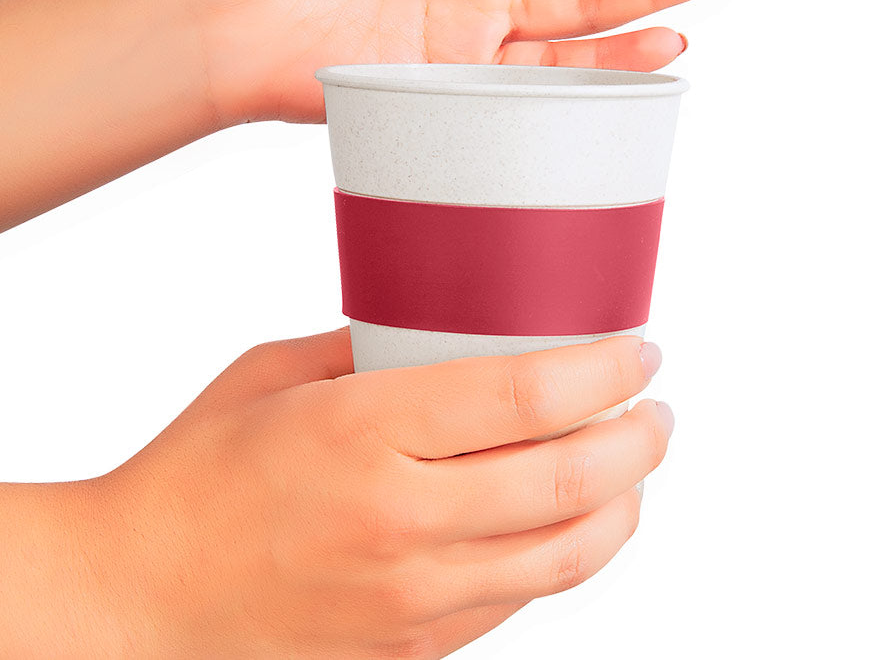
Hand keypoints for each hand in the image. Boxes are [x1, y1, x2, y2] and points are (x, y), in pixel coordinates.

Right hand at [72, 328, 671, 657]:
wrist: (134, 601)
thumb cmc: (196, 475)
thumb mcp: (275, 374)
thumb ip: (373, 346)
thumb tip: (455, 327)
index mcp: (365, 433)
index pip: (532, 394)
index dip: (608, 369)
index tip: (639, 350)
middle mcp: (401, 520)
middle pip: (574, 480)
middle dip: (643, 437)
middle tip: (657, 410)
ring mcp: (411, 597)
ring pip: (569, 555)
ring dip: (626, 504)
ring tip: (636, 467)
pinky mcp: (412, 648)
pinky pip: (521, 601)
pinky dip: (565, 555)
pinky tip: (570, 521)